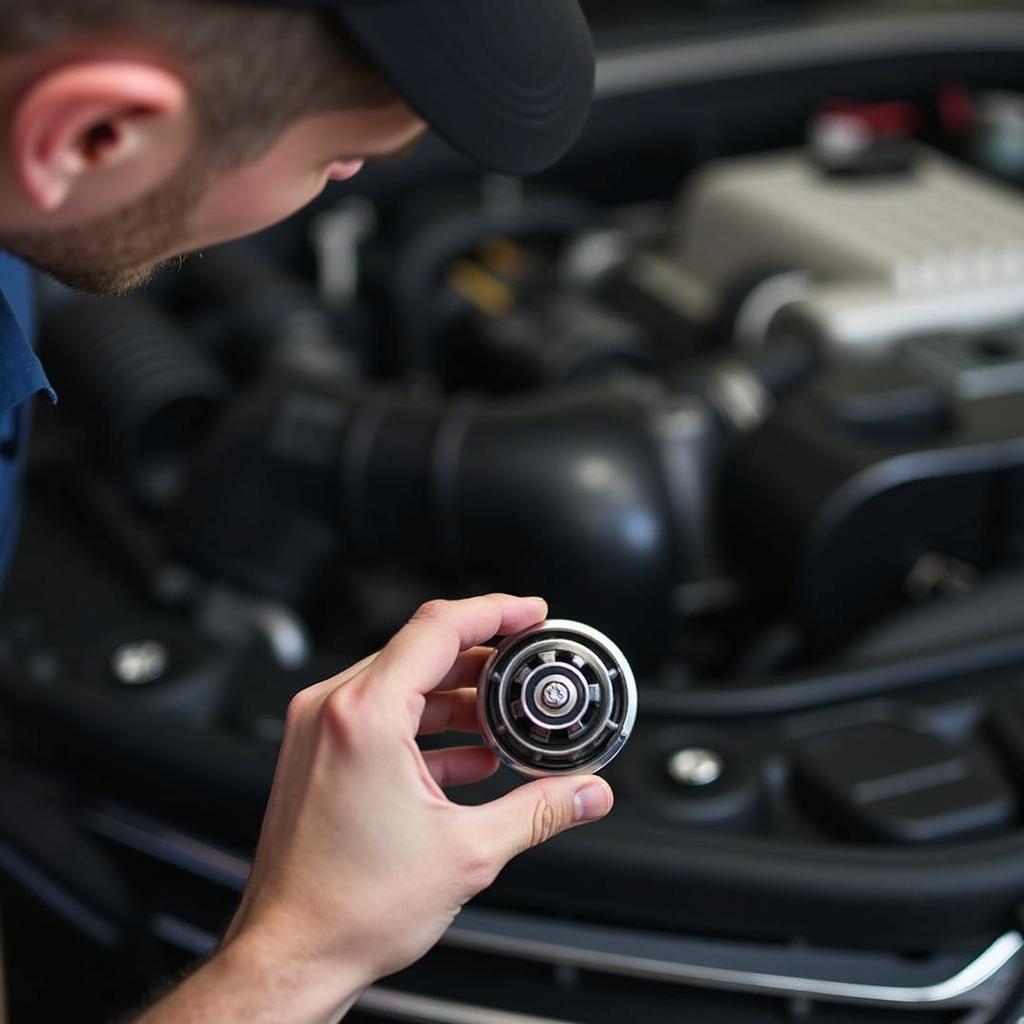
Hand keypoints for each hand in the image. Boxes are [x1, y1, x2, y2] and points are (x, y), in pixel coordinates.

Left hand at [217, 595, 613, 1020]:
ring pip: (401, 682)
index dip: (495, 611)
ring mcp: (318, 730)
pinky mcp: (316, 753)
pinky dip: (427, 725)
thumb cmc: (349, 909)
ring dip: (456, 694)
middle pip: (421, 649)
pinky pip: (381, 715)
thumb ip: (539, 811)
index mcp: (364, 715)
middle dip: (483, 658)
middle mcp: (331, 710)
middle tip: (527, 669)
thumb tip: (585, 792)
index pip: (438, 627)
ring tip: (503, 720)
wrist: (291, 954)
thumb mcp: (467, 853)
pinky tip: (468, 755)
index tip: (531, 613)